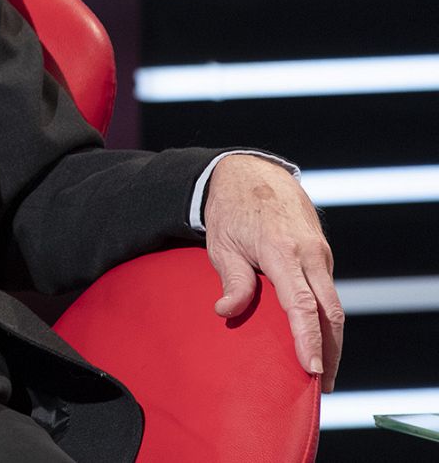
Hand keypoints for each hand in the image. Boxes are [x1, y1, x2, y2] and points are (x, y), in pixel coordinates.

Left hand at [203, 155, 343, 391]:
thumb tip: (225, 311)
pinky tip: (318, 335)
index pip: (301, 306)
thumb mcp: (221, 243)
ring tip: (322, 368)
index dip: (308, 339)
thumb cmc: (230, 209)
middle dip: (329, 350)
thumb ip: (232, 280)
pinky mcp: (321, 252)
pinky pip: (327, 289)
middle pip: (330, 311)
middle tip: (321, 383)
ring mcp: (320, 252)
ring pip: (333, 303)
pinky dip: (326, 316)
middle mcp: (308, 253)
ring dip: (331, 336)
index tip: (311, 369)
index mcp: (282, 252)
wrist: (251, 172)